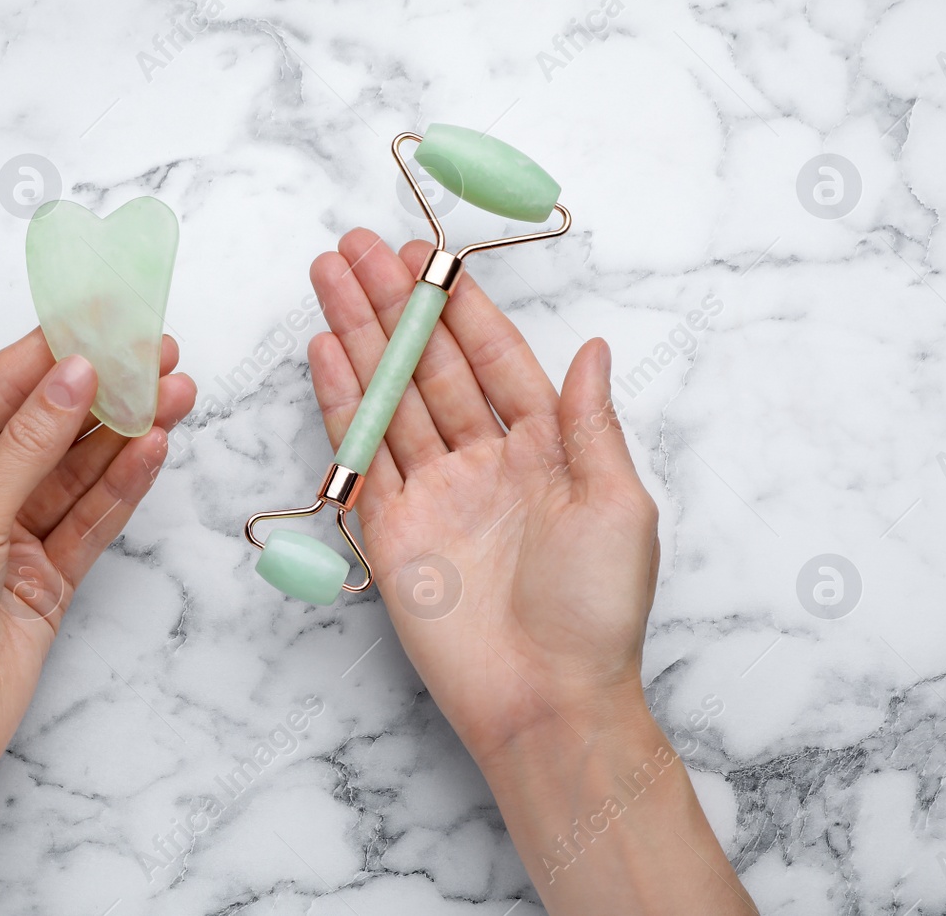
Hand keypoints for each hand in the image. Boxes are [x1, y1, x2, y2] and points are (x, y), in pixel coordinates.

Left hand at [0, 327, 196, 784]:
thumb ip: (29, 443)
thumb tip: (75, 373)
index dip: (53, 350)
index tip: (106, 315)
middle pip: (46, 425)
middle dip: (103, 389)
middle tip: (161, 352)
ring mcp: (9, 535)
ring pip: (77, 470)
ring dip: (125, 433)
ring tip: (178, 393)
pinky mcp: (44, 577)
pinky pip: (90, 519)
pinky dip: (122, 486)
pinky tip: (155, 449)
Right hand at [309, 229, 656, 761]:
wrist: (546, 699)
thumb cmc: (597, 610)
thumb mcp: (620, 506)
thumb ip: (593, 424)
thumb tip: (594, 348)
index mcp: (546, 447)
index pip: (494, 357)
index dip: (460, 305)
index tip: (428, 256)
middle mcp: (485, 459)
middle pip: (430, 363)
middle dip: (393, 303)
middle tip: (355, 246)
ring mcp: (434, 490)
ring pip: (391, 394)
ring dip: (359, 335)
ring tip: (329, 276)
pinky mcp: (392, 527)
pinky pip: (362, 451)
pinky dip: (341, 399)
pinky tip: (325, 350)